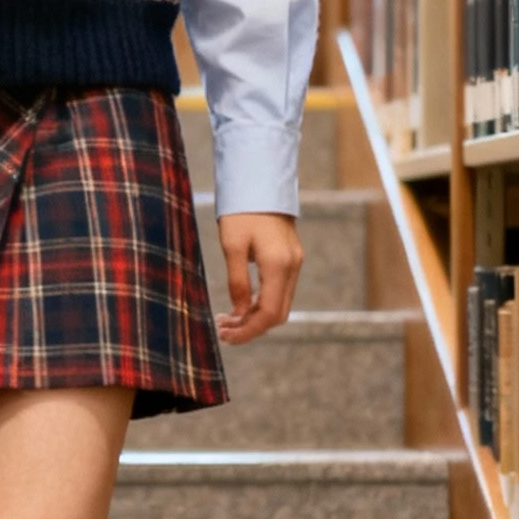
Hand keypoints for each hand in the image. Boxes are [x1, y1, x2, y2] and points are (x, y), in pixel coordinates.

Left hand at [215, 210, 302, 344]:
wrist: (261, 182)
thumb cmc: (242, 210)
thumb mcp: (232, 245)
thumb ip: (237, 281)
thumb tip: (238, 313)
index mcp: (278, 265)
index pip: (268, 313)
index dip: (247, 331)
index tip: (225, 336)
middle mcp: (292, 267)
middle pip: (277, 314)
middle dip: (251, 328)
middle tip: (223, 331)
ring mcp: (295, 263)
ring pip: (280, 304)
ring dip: (256, 317)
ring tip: (227, 320)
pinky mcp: (291, 258)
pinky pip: (280, 291)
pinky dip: (262, 303)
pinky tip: (242, 304)